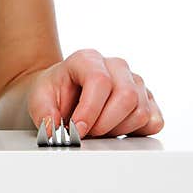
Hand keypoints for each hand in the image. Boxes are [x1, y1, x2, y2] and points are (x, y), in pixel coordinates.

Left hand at [27, 49, 163, 137]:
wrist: (64, 94)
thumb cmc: (55, 93)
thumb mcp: (38, 99)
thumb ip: (43, 113)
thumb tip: (54, 129)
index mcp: (88, 59)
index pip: (100, 81)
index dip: (89, 110)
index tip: (77, 129)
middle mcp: (116, 66)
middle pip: (127, 96)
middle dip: (105, 124)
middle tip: (87, 133)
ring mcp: (135, 81)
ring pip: (140, 112)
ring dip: (117, 130)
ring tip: (97, 129)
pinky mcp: (148, 100)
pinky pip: (154, 122)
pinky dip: (135, 132)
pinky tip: (115, 129)